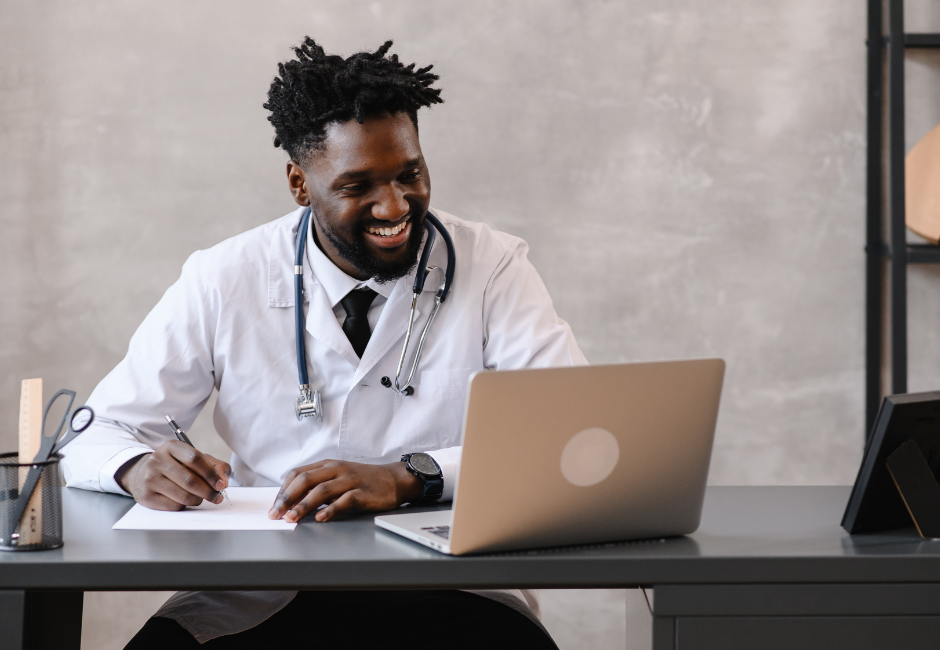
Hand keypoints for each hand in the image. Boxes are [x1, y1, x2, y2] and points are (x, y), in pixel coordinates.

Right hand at [116, 440, 231, 510]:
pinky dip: (184, 506)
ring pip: (183, 496)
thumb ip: (215, 466)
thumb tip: (223, 482)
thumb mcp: (195, 460)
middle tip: (217, 497)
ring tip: (199, 498)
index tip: (221, 485)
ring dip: (197, 500)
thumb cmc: (176, 467)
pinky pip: (173, 506)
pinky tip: (184, 501)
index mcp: (172, 447)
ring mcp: (149, 478)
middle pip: (190, 480)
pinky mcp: (146, 496)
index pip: (195, 459)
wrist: (141, 474)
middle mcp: (157, 460)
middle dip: (208, 492)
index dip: (211, 474)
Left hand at [268, 460, 422, 522]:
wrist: (393, 479)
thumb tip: (292, 501)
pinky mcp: (362, 492)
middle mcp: (336, 470)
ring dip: (303, 505)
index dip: (283, 490)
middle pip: (305, 480)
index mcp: (327, 465)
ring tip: (292, 519)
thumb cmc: (363, 480)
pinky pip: (343, 500)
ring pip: (321, 490)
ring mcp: (349, 480)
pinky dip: (330, 510)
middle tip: (275, 514)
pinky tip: (320, 518)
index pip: (298, 474)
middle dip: (287, 498)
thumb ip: (318, 485)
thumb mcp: (338, 477)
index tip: (274, 506)